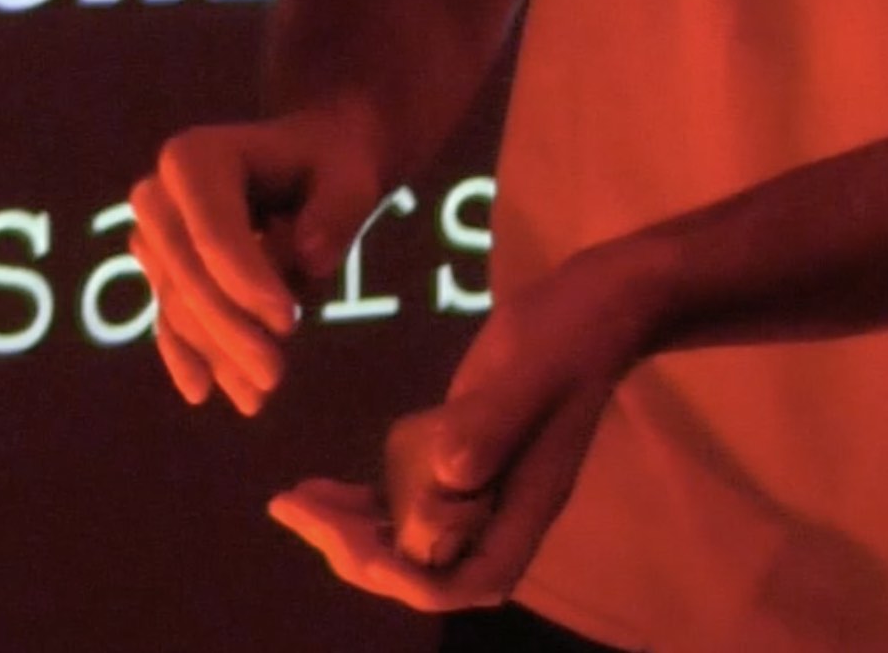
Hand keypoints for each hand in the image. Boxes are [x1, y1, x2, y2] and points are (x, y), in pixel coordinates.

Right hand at [125, 106, 383, 414]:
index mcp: (196, 157)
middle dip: (228, 331)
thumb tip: (308, 257)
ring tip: (260, 392)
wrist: (315, 167)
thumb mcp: (352, 178)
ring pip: (177, 306)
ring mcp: (154, 234)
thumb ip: (337, 212)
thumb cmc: (333, 167)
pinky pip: (169, 320)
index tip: (290, 324)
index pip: (215, 233)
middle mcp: (160, 193)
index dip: (246, 283)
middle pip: (187, 275)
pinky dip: (191, 356)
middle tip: (274, 375)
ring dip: (217, 353)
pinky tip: (211, 390)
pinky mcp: (162, 270)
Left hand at [269, 245, 657, 609]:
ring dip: (346, 531)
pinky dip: (361, 506)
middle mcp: (499, 518)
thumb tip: (446, 478)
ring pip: (404, 544)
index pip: (454, 582)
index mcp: (522, 513)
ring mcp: (483, 496)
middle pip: (418, 571)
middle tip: (292, 508)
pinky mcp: (465, 466)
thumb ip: (489, 428)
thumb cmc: (568, 335)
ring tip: (293, 500)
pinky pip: (407, 507)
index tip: (340, 531)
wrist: (595, 304)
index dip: (393, 572)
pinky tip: (324, 486)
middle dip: (351, 550)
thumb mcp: (528, 373)